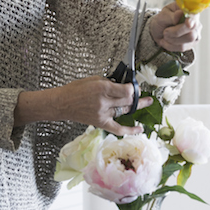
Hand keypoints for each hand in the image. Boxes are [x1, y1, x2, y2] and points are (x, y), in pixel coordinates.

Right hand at [29, 76, 151, 135]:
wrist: (62, 104)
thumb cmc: (76, 90)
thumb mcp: (94, 79)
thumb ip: (110, 82)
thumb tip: (123, 85)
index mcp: (102, 88)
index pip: (126, 90)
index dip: (133, 88)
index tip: (134, 85)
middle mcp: (103, 102)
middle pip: (128, 101)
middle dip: (136, 96)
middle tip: (142, 93)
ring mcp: (102, 114)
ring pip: (125, 111)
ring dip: (136, 106)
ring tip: (146, 102)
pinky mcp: (101, 123)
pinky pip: (118, 129)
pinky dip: (130, 130)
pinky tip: (140, 128)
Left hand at [149, 2, 201, 52]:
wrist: (158, 31)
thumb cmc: (162, 20)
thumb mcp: (162, 16)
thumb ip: (171, 16)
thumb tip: (180, 14)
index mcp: (188, 11)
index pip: (194, 16)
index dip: (192, 20)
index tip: (188, 24)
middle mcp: (195, 22)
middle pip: (192, 32)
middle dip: (176, 33)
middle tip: (165, 32)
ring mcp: (195, 34)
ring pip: (188, 40)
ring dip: (172, 40)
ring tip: (165, 36)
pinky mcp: (192, 43)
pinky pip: (183, 47)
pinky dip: (171, 45)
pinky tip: (166, 41)